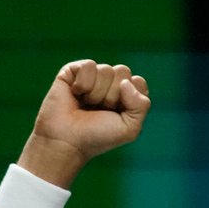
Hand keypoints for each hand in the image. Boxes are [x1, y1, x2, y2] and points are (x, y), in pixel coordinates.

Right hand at [19, 60, 151, 186]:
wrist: (67, 141)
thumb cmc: (98, 136)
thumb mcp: (130, 128)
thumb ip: (141, 105)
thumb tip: (126, 82)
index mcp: (127, 94)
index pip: (138, 82)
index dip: (129, 99)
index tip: (116, 114)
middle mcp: (110, 83)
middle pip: (123, 71)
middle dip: (112, 95)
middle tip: (99, 110)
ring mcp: (92, 76)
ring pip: (106, 69)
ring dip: (97, 93)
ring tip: (86, 104)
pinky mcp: (73, 71)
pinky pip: (89, 65)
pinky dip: (83, 83)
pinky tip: (76, 93)